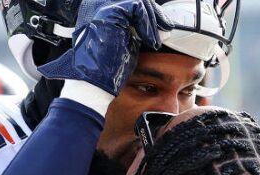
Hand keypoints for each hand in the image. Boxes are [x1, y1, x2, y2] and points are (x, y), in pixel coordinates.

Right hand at [38, 0, 160, 96]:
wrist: (95, 82)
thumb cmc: (107, 71)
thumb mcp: (124, 45)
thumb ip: (133, 32)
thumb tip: (148, 28)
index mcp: (101, 17)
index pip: (129, 7)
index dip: (146, 17)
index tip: (158, 28)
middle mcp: (100, 9)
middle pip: (133, 2)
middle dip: (152, 15)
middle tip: (165, 26)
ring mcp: (103, 10)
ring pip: (137, 2)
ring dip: (152, 19)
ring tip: (158, 35)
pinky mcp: (110, 14)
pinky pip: (137, 8)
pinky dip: (147, 23)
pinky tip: (151, 38)